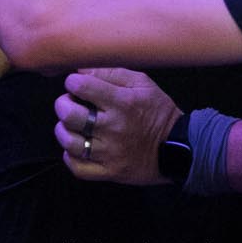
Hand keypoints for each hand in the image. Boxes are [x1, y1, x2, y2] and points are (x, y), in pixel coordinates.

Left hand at [53, 67, 180, 185]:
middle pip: (70, 115)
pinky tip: (76, 148)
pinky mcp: (109, 172)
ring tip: (70, 126)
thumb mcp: (142, 83)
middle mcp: (113, 128)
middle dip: (62, 104)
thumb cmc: (158, 111)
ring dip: (63, 131)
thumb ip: (112, 73)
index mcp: (122, 102)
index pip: (82, 87)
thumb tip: (81, 70)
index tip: (75, 84)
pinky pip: (78, 168)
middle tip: (68, 103)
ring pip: (70, 143)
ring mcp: (110, 153)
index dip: (72, 82)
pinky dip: (70, 157)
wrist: (178, 147)